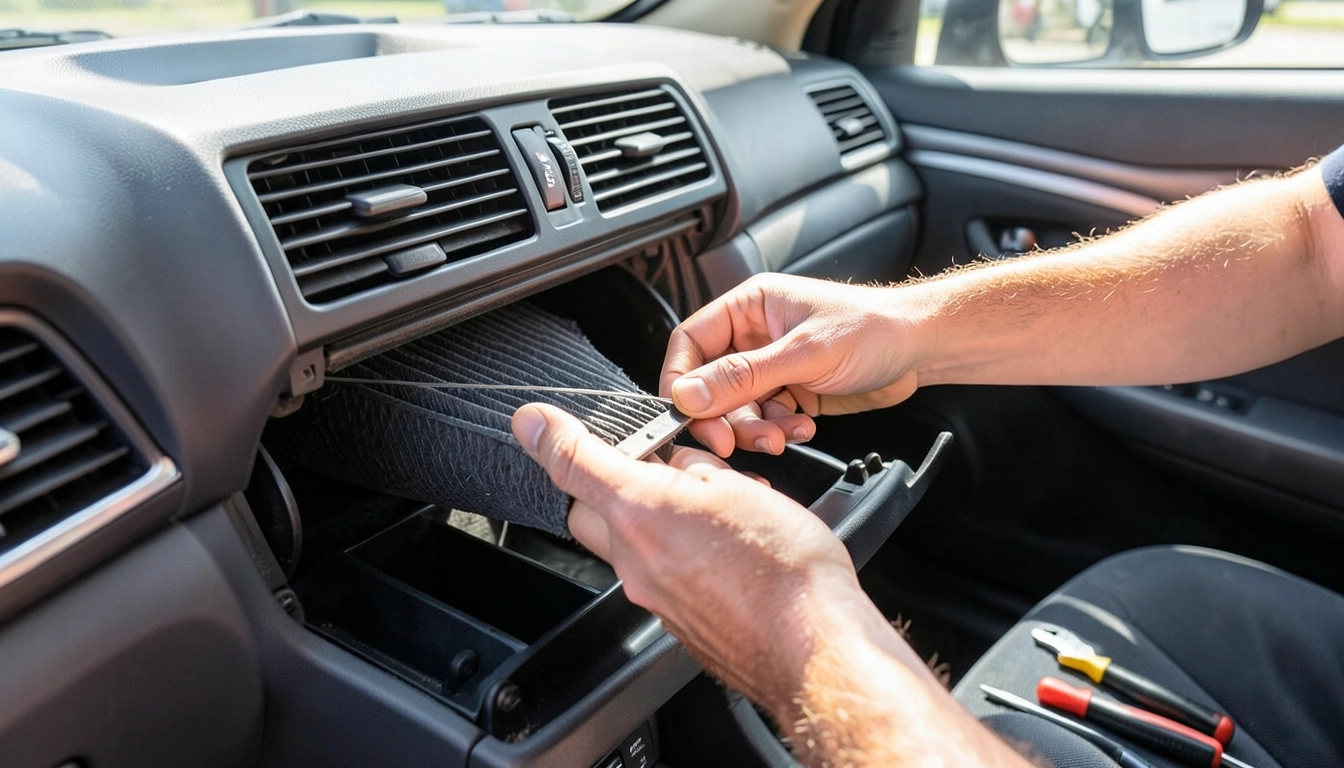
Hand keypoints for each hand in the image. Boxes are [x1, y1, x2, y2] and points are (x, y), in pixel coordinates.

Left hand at [511, 402, 862, 708]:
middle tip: (657, 470)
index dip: (549, 437)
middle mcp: (634, 560)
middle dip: (609, 485)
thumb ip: (691, 467)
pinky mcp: (674, 621)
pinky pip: (659, 575)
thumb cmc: (786, 571)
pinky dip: (679, 555)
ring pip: (629, 544)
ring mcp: (652, 596)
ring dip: (655, 521)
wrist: (812, 648)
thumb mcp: (740, 487)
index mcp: (642, 512)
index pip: (573, 465)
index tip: (532, 422)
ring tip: (713, 515)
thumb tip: (672, 461)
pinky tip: (725, 553)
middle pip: (591, 512)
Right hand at [660, 273, 926, 456]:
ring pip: (737, 408)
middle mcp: (754, 336)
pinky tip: (802, 427)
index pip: (691, 342)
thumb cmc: (872, 329)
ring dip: (754, 429)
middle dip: (721, 416)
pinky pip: (766, 420)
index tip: (684, 412)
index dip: (681, 379)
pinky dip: (778, 431)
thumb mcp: (803, 353)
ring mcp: (772, 366)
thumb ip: (743, 376)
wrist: (921, 348)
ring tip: (780, 436)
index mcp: (748, 307)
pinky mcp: (791, 392)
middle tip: (728, 442)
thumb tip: (689, 393)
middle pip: (710, 384)